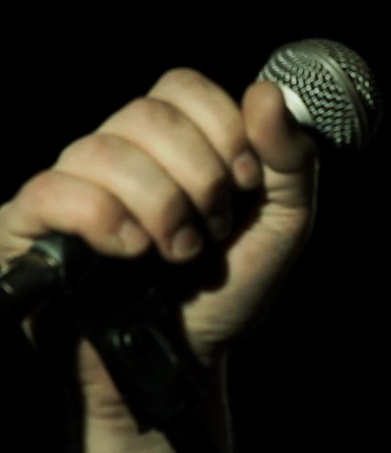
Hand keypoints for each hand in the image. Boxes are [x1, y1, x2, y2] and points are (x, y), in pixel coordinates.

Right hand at [0, 69, 315, 419]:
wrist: (187, 359)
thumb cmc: (225, 290)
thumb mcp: (282, 226)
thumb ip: (290, 160)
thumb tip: (268, 94)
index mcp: (172, 143)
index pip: (182, 86)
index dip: (223, 130)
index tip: (245, 183)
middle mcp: (118, 152)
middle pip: (148, 113)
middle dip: (200, 180)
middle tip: (213, 230)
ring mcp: (71, 183)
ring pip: (105, 150)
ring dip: (162, 209)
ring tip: (178, 253)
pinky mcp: (31, 222)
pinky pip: (57, 190)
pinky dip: (107, 221)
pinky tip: (131, 253)